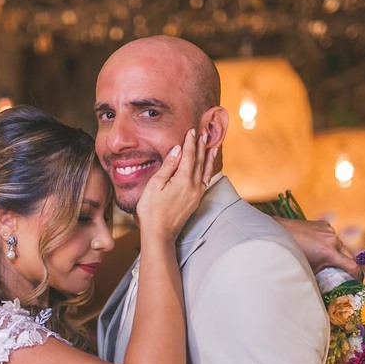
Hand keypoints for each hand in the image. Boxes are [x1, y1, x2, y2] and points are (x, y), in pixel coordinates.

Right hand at [135, 128, 216, 244]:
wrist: (160, 233)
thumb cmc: (151, 210)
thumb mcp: (155, 185)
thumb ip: (168, 165)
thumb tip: (178, 149)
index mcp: (183, 180)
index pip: (189, 155)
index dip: (190, 142)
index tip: (192, 130)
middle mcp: (194, 186)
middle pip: (199, 161)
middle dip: (201, 146)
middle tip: (204, 132)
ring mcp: (197, 194)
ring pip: (205, 170)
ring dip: (208, 156)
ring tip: (213, 145)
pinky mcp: (196, 200)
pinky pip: (206, 180)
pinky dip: (208, 170)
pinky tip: (208, 166)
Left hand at [277, 217, 359, 278]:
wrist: (277, 233)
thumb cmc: (290, 255)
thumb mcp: (307, 270)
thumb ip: (320, 278)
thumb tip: (327, 291)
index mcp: (329, 252)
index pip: (352, 266)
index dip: (357, 276)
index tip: (358, 283)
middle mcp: (332, 239)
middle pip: (348, 255)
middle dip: (348, 266)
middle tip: (346, 276)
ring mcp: (329, 230)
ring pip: (340, 245)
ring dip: (338, 254)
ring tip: (329, 261)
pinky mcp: (324, 224)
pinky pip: (332, 237)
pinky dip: (329, 244)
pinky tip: (320, 248)